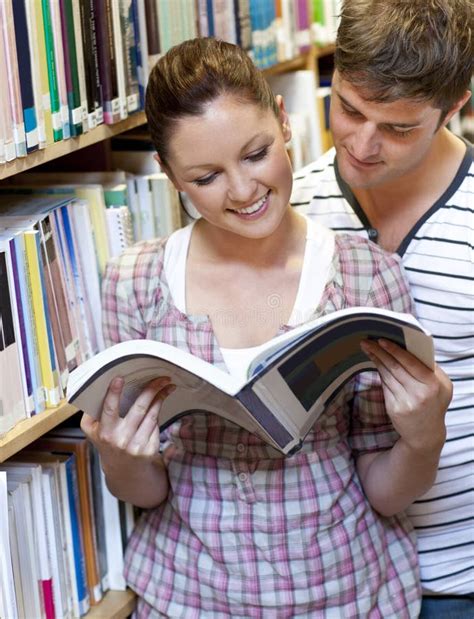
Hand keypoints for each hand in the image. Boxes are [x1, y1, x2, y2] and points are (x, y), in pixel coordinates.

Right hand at [80, 375, 175, 469]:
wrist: (123, 470)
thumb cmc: (107, 441)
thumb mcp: (92, 430)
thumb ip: (91, 411)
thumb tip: (97, 388)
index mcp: (105, 432)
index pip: (109, 409)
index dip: (113, 393)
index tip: (119, 378)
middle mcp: (120, 440)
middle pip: (139, 408)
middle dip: (152, 390)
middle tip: (162, 377)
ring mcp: (136, 446)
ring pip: (152, 415)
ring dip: (160, 398)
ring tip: (167, 387)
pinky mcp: (150, 450)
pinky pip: (156, 426)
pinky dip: (156, 415)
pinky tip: (157, 409)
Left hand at [360, 339, 451, 454]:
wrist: (426, 433)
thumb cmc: (434, 402)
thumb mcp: (441, 385)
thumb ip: (429, 367)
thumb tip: (409, 347)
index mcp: (433, 384)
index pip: (411, 362)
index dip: (395, 350)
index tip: (381, 340)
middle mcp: (420, 394)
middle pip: (395, 367)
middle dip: (380, 352)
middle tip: (367, 342)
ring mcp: (406, 403)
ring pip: (388, 375)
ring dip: (377, 361)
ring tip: (369, 350)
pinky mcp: (394, 409)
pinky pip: (385, 386)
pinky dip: (381, 374)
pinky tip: (376, 365)